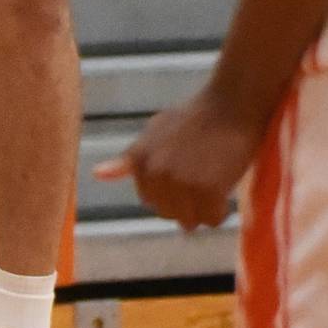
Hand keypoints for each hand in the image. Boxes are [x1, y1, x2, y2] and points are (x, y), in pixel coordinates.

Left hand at [94, 87, 265, 229]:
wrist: (230, 105)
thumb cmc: (194, 117)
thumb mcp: (154, 131)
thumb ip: (130, 159)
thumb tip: (97, 174)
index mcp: (140, 161)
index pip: (149, 200)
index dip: (169, 191)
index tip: (184, 174)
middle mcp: (156, 174)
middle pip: (169, 214)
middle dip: (185, 203)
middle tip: (202, 178)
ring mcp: (182, 183)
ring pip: (190, 221)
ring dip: (203, 209)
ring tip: (214, 184)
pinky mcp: (208, 190)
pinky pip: (212, 219)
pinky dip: (221, 211)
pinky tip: (224, 190)